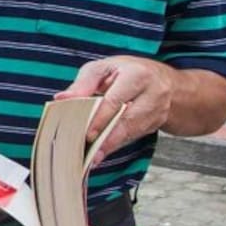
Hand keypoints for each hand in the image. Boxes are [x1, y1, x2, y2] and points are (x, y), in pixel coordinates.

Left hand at [55, 56, 172, 163]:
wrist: (162, 79)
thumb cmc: (128, 71)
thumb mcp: (104, 68)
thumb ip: (83, 83)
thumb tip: (63, 98)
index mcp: (137, 75)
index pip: (116, 101)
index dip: (100, 119)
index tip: (87, 134)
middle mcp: (153, 93)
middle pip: (127, 120)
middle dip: (107, 138)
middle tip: (90, 153)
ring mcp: (158, 110)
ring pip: (132, 132)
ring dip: (111, 145)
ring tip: (93, 157)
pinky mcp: (157, 123)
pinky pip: (134, 136)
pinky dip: (117, 144)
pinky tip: (103, 152)